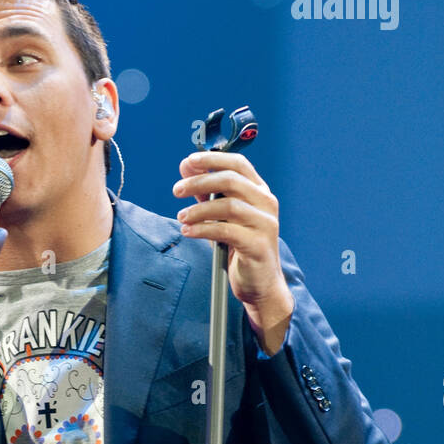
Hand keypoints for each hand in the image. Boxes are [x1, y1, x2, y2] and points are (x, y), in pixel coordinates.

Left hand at [172, 152, 292, 351]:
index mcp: (259, 192)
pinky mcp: (257, 245)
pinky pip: (225, 231)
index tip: (189, 161)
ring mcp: (264, 224)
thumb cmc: (241, 249)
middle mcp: (266, 204)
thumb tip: (188, 170)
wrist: (260, 284)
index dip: (212, 159)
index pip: (238, 164)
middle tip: (177, 190)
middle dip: (199, 182)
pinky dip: (202, 229)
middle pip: (230, 181)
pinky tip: (188, 231)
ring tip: (182, 217)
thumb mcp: (223, 218)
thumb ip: (208, 194)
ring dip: (199, 209)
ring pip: (228, 205)